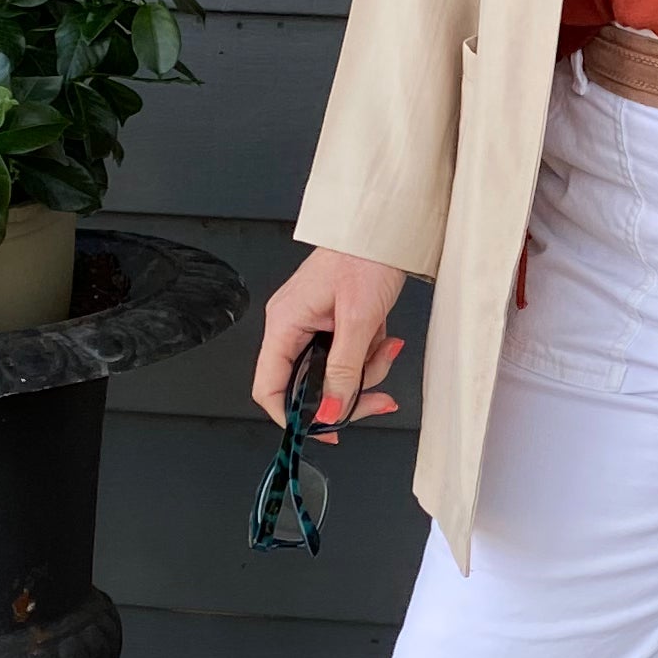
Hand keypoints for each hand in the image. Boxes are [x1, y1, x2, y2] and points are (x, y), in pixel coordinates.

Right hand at [253, 246, 407, 432]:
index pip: (269, 388)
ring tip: (387, 347)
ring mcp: (314, 325)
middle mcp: (293, 327)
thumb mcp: (357, 319)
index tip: (324, 430)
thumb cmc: (363, 256)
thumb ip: (344, 369)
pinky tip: (386, 337)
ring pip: (335, 373)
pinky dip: (370, 353)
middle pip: (310, 385)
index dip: (292, 416)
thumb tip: (331, 411)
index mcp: (284, 325)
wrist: (384, 227)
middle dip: (348, 391)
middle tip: (379, 398)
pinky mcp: (335, 322)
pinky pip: (348, 355)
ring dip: (366, 370)